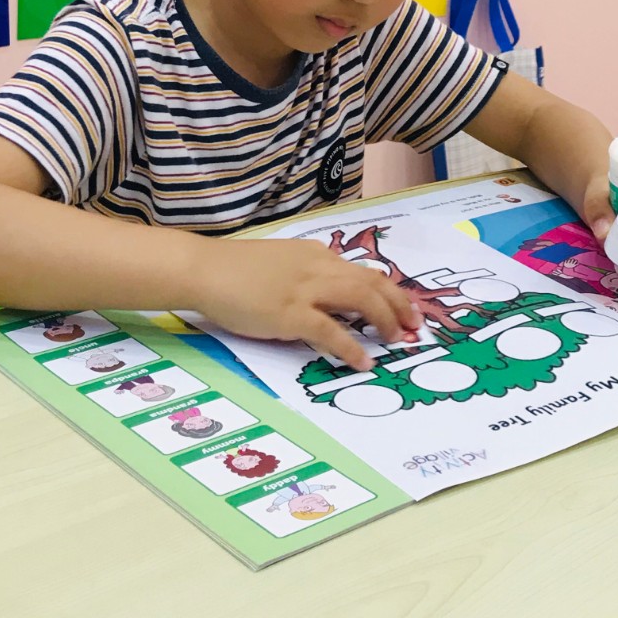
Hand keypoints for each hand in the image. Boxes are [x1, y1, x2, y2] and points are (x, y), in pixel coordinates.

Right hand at [190, 235, 421, 368]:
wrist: (203, 269)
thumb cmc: (234, 269)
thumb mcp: (280, 263)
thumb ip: (306, 273)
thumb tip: (327, 293)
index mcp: (316, 256)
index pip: (365, 271)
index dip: (391, 291)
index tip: (407, 309)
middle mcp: (318, 267)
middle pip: (373, 282)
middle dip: (400, 305)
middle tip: (414, 328)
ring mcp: (305, 289)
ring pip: (361, 299)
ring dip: (384, 321)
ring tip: (395, 341)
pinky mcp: (289, 313)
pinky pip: (331, 331)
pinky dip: (351, 348)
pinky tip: (363, 362)